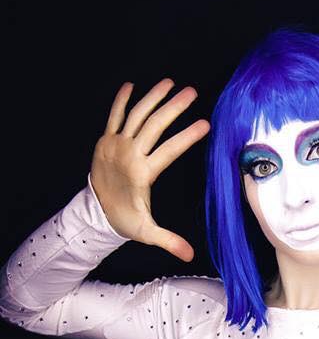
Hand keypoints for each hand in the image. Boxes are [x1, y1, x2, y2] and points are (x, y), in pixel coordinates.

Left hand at [90, 79, 210, 261]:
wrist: (94, 213)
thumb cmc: (124, 220)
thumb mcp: (146, 232)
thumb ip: (168, 241)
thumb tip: (189, 255)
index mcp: (142, 174)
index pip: (169, 151)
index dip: (188, 137)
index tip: (205, 125)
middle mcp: (129, 154)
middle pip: (154, 125)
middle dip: (174, 107)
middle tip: (192, 93)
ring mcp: (115, 145)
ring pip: (136, 115)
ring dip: (153, 97)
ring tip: (170, 83)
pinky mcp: (105, 140)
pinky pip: (113, 116)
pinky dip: (122, 100)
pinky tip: (132, 85)